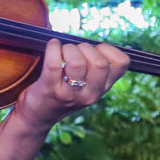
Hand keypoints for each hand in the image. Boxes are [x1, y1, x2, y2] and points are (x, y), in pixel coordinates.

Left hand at [10, 39, 130, 128]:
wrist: (38, 116)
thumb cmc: (63, 92)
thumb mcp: (88, 85)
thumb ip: (97, 69)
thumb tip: (95, 43)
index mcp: (103, 88)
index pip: (121, 63)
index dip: (108, 49)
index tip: (94, 50)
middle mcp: (90, 93)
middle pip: (100, 63)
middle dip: (86, 48)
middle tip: (74, 51)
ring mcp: (70, 94)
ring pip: (78, 62)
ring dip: (69, 48)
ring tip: (62, 51)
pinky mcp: (49, 90)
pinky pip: (54, 64)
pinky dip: (52, 48)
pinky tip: (52, 46)